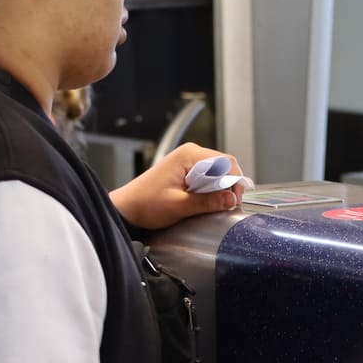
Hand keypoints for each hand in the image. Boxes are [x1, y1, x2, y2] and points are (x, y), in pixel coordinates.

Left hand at [110, 143, 247, 230]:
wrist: (127, 208)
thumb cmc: (146, 204)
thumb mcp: (179, 206)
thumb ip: (207, 202)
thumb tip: (231, 199)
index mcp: (189, 155)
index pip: (226, 162)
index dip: (235, 181)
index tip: (233, 201)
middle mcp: (190, 153)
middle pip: (224, 166)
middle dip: (229, 186)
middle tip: (226, 206)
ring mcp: (187, 161)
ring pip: (217, 172)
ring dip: (219, 189)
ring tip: (212, 205)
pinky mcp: (185, 170)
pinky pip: (207, 177)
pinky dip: (210, 189)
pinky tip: (203, 201)